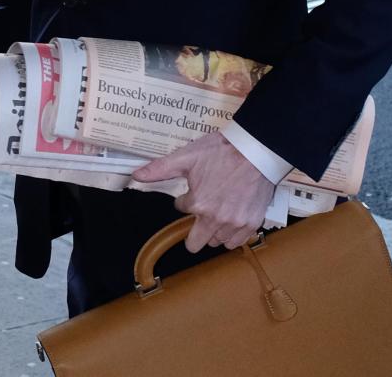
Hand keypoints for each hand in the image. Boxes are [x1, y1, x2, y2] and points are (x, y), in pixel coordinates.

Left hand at [132, 131, 274, 251]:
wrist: (255, 150)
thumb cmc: (221, 151)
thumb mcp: (187, 157)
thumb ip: (160, 169)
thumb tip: (136, 175)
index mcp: (198, 205)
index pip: (182, 211)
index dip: (185, 200)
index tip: (193, 190)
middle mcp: (216, 220)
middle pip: (197, 242)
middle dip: (195, 229)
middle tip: (201, 211)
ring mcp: (236, 224)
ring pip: (218, 242)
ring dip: (214, 232)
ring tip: (217, 212)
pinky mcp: (252, 223)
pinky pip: (238, 241)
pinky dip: (233, 235)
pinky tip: (232, 219)